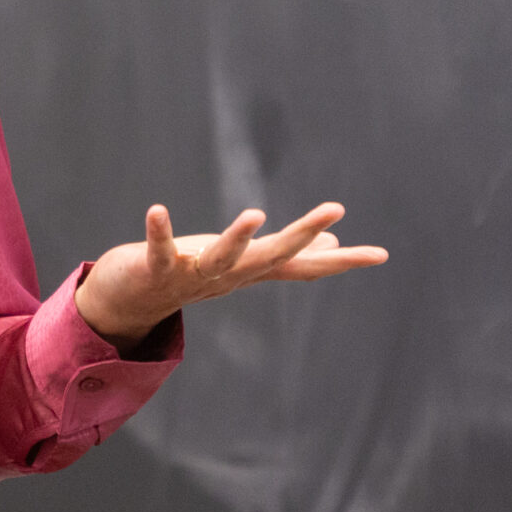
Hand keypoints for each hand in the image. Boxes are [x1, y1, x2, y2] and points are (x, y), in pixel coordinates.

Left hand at [72, 202, 387, 351]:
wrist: (130, 304)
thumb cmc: (190, 273)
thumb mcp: (243, 263)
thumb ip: (287, 255)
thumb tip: (330, 247)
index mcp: (250, 271)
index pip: (303, 266)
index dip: (343, 262)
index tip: (382, 254)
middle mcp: (228, 277)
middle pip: (271, 258)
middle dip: (303, 234)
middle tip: (336, 207)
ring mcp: (192, 277)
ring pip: (221, 260)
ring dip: (237, 239)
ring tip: (256, 214)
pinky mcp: (155, 271)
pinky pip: (158, 251)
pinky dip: (159, 233)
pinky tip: (157, 210)